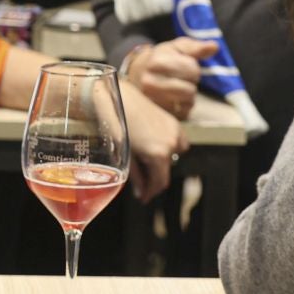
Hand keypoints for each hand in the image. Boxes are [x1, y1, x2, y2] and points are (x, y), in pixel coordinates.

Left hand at [120, 84, 188, 203]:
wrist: (117, 96)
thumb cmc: (116, 123)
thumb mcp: (124, 155)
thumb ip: (136, 177)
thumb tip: (141, 192)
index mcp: (158, 154)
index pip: (160, 183)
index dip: (151, 193)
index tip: (143, 197)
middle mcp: (171, 144)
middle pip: (166, 170)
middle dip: (153, 178)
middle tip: (141, 182)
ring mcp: (174, 132)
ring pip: (173, 156)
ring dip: (162, 162)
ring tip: (145, 162)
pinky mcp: (174, 122)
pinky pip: (178, 142)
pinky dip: (169, 147)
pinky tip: (155, 145)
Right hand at [124, 39, 211, 118]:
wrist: (137, 73)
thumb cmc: (161, 58)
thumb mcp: (176, 47)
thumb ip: (196, 47)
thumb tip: (215, 47)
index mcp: (156, 63)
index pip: (192, 70)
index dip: (193, 68)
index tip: (183, 66)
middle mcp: (150, 83)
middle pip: (189, 90)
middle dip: (190, 83)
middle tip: (180, 78)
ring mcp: (151, 101)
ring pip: (187, 103)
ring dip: (188, 96)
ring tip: (177, 88)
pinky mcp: (156, 114)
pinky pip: (183, 115)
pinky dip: (183, 108)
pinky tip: (174, 99)